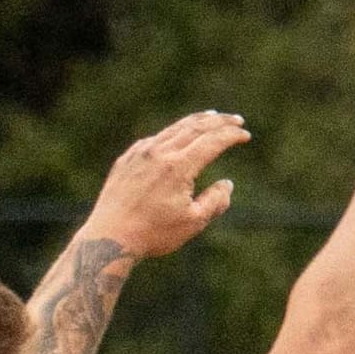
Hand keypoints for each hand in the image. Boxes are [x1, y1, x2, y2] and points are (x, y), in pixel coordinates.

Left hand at [85, 109, 250, 258]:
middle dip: (219, 121)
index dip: (231, 136)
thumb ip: (215, 202)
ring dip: (196, 121)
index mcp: (178, 167)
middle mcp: (159, 152)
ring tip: (211, 117)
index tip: (245, 135)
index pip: (211, 141)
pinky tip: (178, 136)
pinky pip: (154, 139)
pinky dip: (172, 134)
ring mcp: (141, 153)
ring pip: (174, 129)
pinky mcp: (127, 158)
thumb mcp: (192, 223)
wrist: (109, 237)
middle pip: (195, 127)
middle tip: (235, 119)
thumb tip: (227, 184)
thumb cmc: (153, 234)